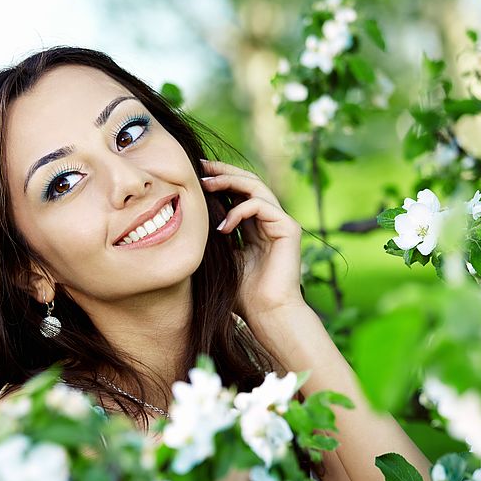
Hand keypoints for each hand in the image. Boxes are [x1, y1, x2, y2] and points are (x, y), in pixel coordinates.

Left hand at [201, 160, 305, 319]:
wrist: (266, 314)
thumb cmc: (243, 295)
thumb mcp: (221, 259)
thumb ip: (214, 237)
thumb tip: (190, 216)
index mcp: (255, 228)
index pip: (238, 193)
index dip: (219, 181)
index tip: (194, 175)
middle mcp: (270, 221)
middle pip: (249, 182)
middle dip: (223, 172)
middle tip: (200, 167)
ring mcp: (281, 223)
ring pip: (256, 187)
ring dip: (229, 182)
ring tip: (205, 185)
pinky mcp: (289, 228)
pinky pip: (262, 205)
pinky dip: (240, 210)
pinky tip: (222, 226)